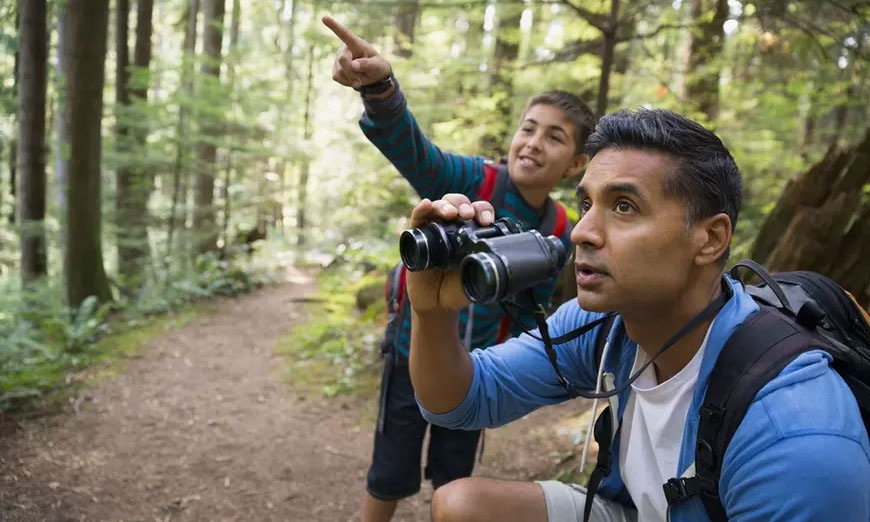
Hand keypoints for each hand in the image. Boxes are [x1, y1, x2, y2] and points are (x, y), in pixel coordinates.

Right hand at [322, 15, 391, 88]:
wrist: (373, 76)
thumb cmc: (377, 66)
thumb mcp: (378, 66)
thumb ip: (367, 64)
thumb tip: (354, 65)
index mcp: (356, 43)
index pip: (345, 34)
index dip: (334, 26)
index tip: (324, 17)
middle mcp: (344, 48)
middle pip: (343, 60)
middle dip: (352, 73)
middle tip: (361, 80)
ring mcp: (338, 59)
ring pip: (339, 72)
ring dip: (351, 78)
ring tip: (359, 77)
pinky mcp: (335, 69)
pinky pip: (337, 77)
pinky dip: (346, 82)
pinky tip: (353, 78)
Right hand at [405, 195, 495, 312]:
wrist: (436, 305)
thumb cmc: (457, 289)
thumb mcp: (476, 278)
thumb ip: (483, 269)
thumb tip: (492, 261)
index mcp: (470, 232)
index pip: (478, 211)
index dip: (484, 210)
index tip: (487, 222)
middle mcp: (452, 227)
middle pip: (458, 203)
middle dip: (464, 205)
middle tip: (468, 215)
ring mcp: (433, 229)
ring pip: (439, 206)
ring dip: (446, 205)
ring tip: (451, 213)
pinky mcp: (416, 237)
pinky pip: (417, 218)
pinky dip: (421, 208)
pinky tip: (427, 204)